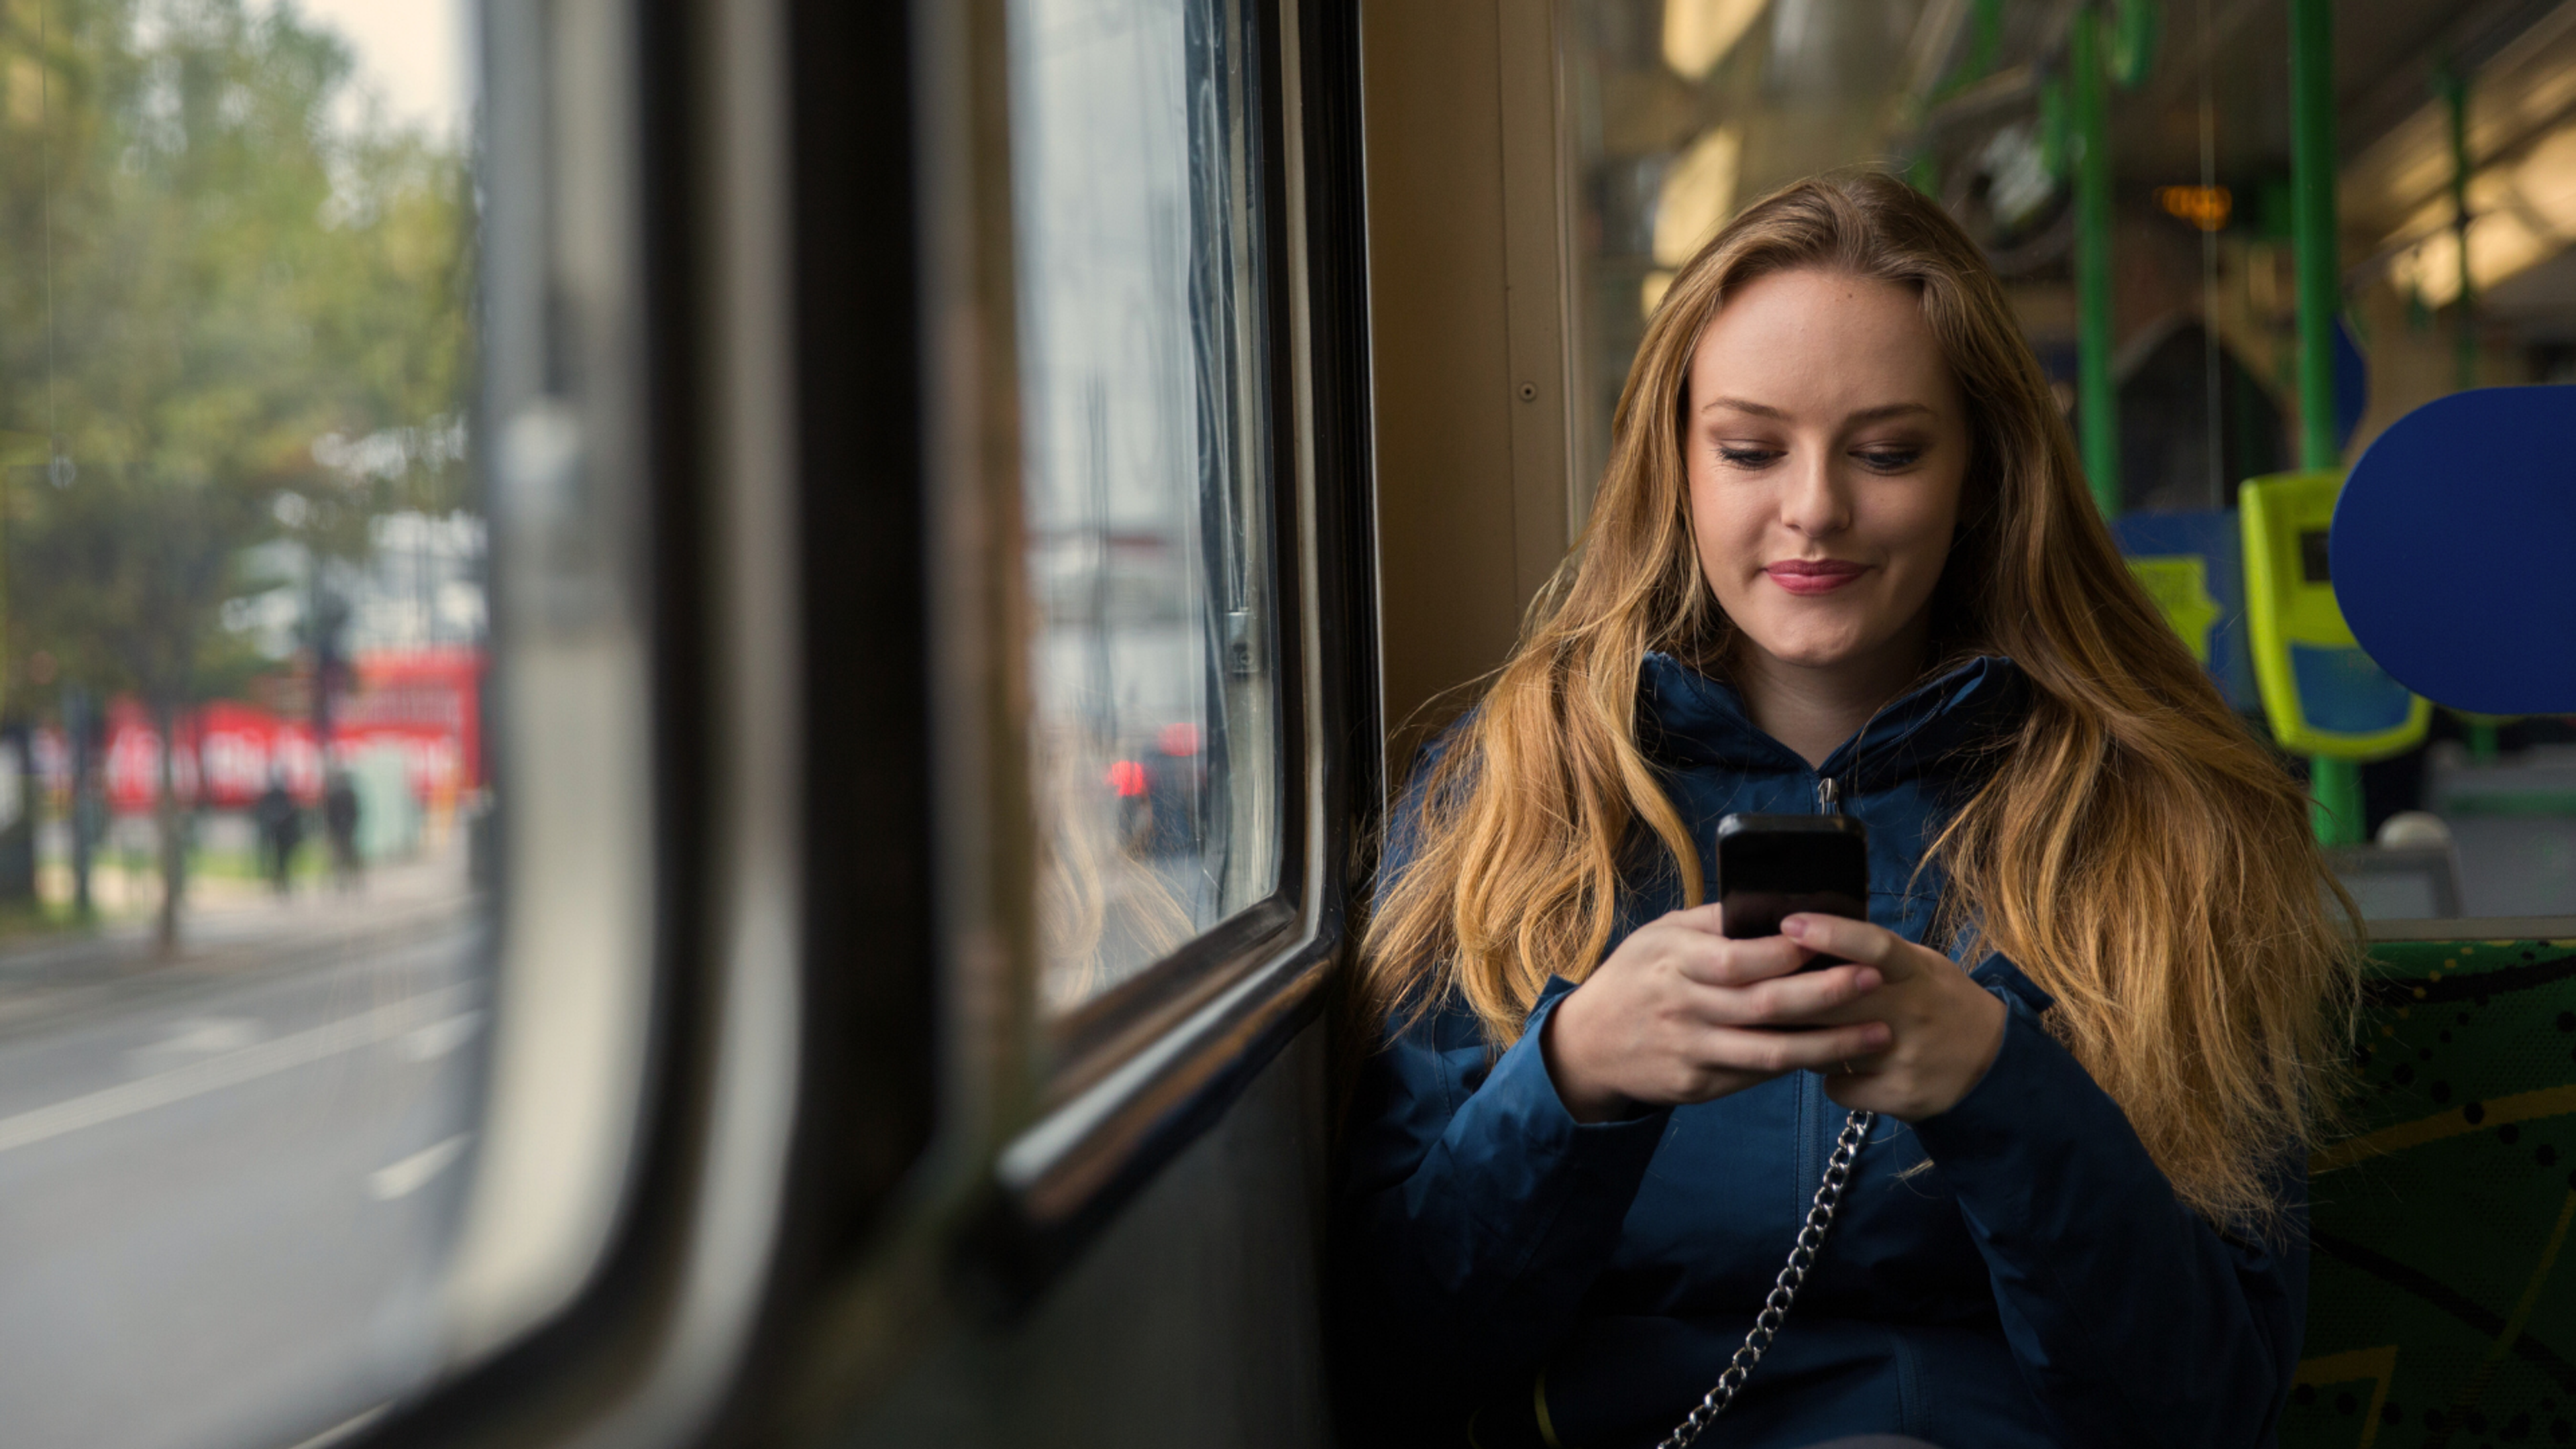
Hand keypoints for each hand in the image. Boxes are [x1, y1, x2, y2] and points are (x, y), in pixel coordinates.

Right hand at [1541, 902, 1893, 1123]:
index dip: (1792, 949)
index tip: (1836, 937)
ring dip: (1832, 1044)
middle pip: (1766, 1004)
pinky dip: (1798, 1064)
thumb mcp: (1658, 936)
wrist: (1587, 1046)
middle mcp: (1683, 1008)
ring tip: (1879, 1032)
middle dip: (1827, 992)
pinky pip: (1757, 1075)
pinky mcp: (1698, 1086)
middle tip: (1874, 978)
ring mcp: (1691, 1051)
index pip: (1741, 957)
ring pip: (1771, 1053)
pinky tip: (1834, 1053)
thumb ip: (1711, 922)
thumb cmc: (1633, 977)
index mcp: (1674, 961)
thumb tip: (1774, 903)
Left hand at [1781, 913, 2007, 1121]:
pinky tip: (1840, 1067)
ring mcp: (1906, 1058)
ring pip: (1827, 1047)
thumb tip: (1810, 932)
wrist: (1991, 1065)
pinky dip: (1830, 1078)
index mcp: (1916, 973)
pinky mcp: (1900, 1096)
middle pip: (1835, 1001)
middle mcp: (1913, 1013)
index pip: (1875, 946)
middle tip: (1754, 988)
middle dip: (1787, 995)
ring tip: (1805, 1030)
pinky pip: (1837, 1087)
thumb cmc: (1940, 1002)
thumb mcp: (1920, 966)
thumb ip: (1873, 953)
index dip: (1831, 933)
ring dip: (1804, 1039)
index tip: (1789, 923)